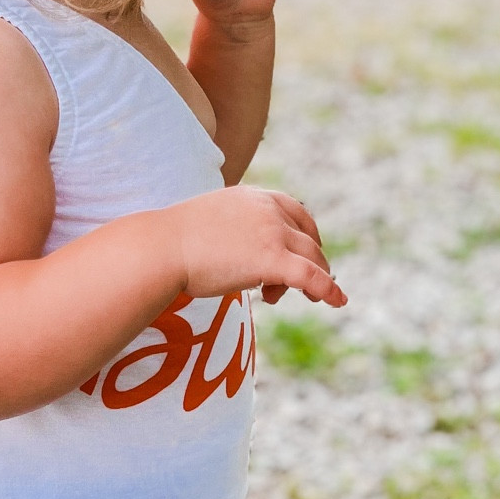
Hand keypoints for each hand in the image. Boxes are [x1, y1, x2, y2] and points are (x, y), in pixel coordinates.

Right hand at [165, 185, 345, 307]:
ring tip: (278, 298)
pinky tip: (338, 302)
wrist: (161, 248)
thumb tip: (233, 250)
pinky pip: (311, 277)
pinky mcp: (272, 259)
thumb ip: (231, 229)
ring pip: (311, 258)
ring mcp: (272, 233)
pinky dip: (329, 289)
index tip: (306, 252)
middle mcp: (268, 210)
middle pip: (306, 237)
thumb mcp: (209, 223)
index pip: (296, 210)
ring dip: (307, 280)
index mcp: (254, 197)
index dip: (306, 234)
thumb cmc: (173, 241)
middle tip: (287, 287)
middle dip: (305, 262)